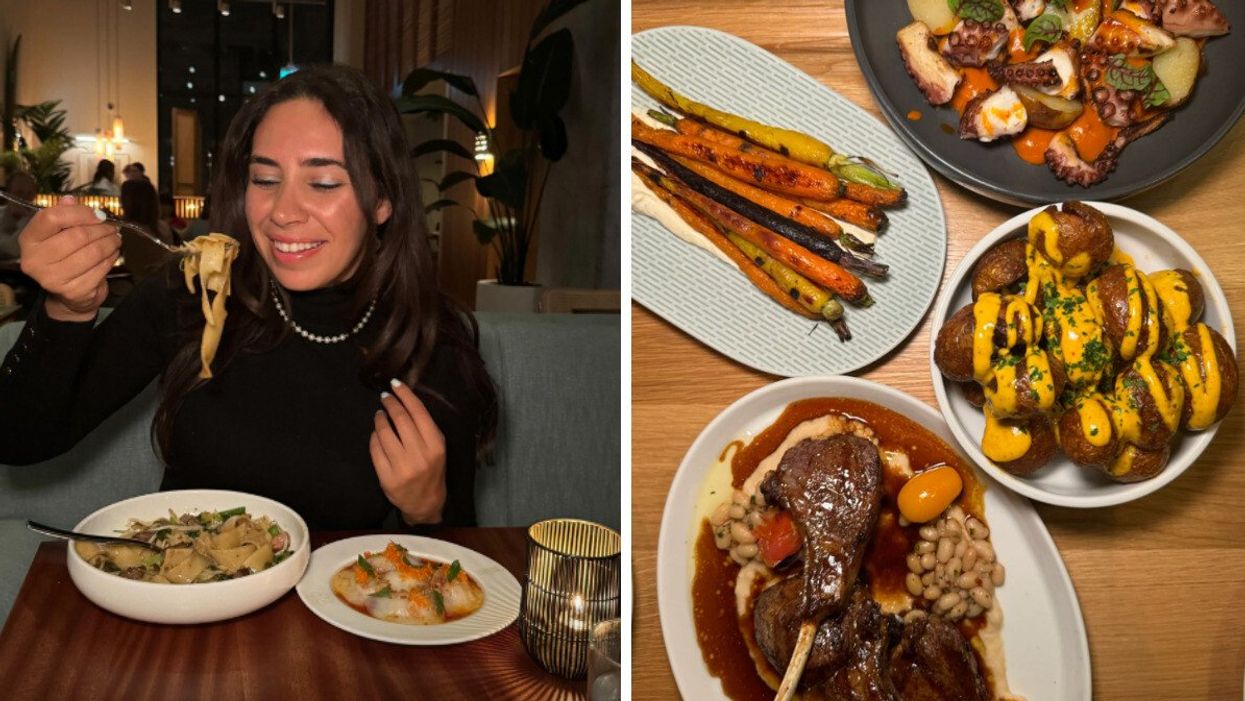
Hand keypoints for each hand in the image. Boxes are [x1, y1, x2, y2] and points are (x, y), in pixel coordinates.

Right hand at [19, 196, 120, 320]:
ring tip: (116, 239)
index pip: (51, 218)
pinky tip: (112, 254)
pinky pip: (100, 269)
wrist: (68, 294)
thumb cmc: (63, 256)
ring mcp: (53, 278)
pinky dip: (111, 259)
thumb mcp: (57, 233)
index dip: (80, 213)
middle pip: (77, 236)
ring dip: (110, 243)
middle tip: (113, 229)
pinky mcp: (73, 291)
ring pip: (92, 253)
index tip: (98, 215)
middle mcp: (35, 260)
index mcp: (29, 240)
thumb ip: (63, 215)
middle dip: (101, 230)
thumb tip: (72, 200)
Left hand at [370, 378, 446, 524]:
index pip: (418, 412)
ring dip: (380, 419)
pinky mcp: (386, 476)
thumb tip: (404, 402)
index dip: (405, 395)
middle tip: (384, 397)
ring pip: (384, 432)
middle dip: (390, 403)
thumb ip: (425, 427)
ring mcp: (402, 467)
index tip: (395, 383)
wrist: (425, 502)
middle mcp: (420, 454)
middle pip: (400, 419)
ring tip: (380, 414)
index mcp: (436, 444)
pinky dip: (374, 437)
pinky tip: (377, 433)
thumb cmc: (433, 469)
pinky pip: (375, 448)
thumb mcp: (438, 447)